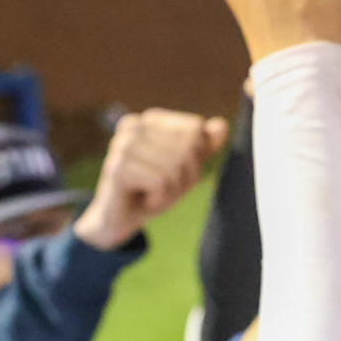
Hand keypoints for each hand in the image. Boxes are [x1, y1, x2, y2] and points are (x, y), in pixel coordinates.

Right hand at [75, 109, 229, 249]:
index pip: (196, 130)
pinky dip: (159, 198)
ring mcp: (122, 145)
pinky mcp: (117, 167)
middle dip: (184, 176)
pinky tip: (144, 200)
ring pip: (176, 166)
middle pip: (188, 147)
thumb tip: (222, 125)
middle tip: (162, 187)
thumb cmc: (153, 191)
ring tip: (151, 194)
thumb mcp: (185, 169)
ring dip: (171, 190)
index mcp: (150, 120)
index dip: (195, 159)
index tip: (173, 172)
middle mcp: (134, 126)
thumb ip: (204, 147)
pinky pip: (161, 182)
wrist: (119, 221)